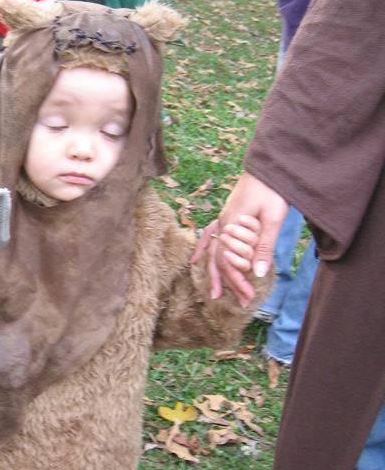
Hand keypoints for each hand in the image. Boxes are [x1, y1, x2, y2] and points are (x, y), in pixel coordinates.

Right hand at [193, 172, 288, 305]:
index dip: (238, 282)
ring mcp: (223, 220)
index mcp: (231, 226)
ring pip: (214, 252)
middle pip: (221, 261)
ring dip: (216, 274)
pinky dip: (203, 248)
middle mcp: (223, 225)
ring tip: (215, 294)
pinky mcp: (227, 215)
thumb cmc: (273, 189)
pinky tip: (197, 260)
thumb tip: (257, 273)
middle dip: (230, 283)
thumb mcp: (273, 218)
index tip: (248, 298)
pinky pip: (209, 235)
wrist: (269, 166)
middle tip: (241, 303)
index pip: (230, 262)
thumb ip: (264, 246)